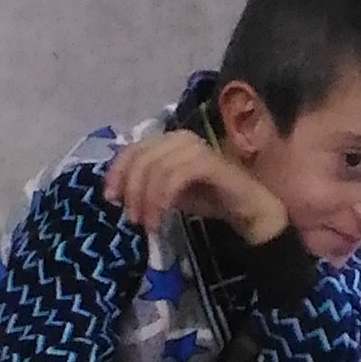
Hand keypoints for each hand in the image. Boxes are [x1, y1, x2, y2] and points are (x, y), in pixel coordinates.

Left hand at [104, 130, 287, 255]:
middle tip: (132, 218)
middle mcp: (181, 138)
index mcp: (169, 141)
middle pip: (141, 156)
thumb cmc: (211, 198)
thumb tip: (118, 191)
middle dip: (131, 188)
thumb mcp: (170, 191)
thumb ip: (147, 184)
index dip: (117, 171)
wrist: (250, 210)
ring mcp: (196, 148)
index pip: (133, 148)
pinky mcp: (209, 162)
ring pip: (156, 166)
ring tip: (147, 223)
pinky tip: (160, 218)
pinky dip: (162, 198)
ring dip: (146, 197)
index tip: (111, 199)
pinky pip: (175, 175)